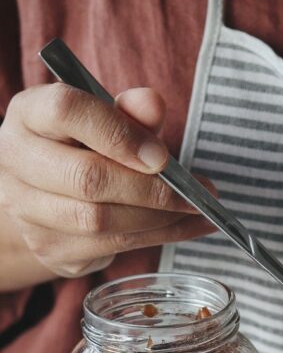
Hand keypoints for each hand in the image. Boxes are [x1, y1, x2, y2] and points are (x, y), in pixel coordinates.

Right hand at [0, 83, 215, 278]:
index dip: (118, 133)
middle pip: (87, 178)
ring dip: (158, 219)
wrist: (45, 197)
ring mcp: (27, 211)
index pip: (65, 111)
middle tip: (194, 194)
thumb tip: (153, 104)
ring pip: (99, 221)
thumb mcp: (104, 120)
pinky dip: (156, 238)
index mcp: (29, 115)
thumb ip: (129, 112)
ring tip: (195, 212)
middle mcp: (16, 161)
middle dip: (151, 190)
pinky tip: (183, 228)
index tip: (162, 155)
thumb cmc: (82, 148)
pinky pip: (109, 247)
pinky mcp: (50, 249)